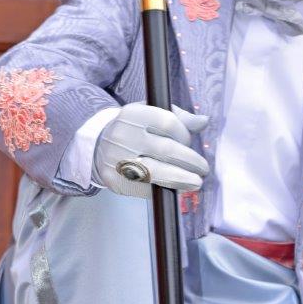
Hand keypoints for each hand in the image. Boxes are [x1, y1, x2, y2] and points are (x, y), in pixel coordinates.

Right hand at [92, 101, 208, 197]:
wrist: (98, 147)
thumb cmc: (133, 130)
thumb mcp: (151, 114)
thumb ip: (179, 118)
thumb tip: (204, 122)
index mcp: (133, 115)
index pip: (168, 123)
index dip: (184, 135)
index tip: (189, 142)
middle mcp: (123, 136)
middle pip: (166, 149)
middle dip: (190, 161)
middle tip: (203, 168)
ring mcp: (117, 160)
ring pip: (156, 172)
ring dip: (181, 179)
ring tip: (195, 182)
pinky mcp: (116, 181)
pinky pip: (146, 189)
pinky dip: (164, 189)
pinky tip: (175, 188)